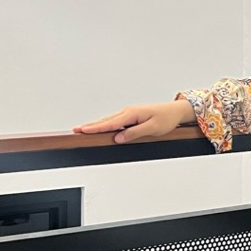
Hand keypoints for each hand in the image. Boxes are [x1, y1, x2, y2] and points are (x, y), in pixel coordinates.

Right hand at [72, 99, 194, 143]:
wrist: (175, 112)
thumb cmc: (166, 118)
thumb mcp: (153, 128)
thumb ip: (135, 133)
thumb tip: (119, 138)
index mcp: (132, 114)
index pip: (110, 123)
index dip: (96, 128)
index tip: (83, 130)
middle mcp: (128, 112)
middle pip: (106, 121)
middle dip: (90, 126)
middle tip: (76, 131)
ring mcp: (129, 114)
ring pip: (109, 121)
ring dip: (96, 125)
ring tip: (82, 130)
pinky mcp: (131, 117)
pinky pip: (115, 122)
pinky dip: (105, 125)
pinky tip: (99, 128)